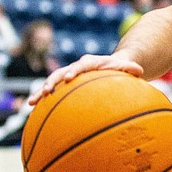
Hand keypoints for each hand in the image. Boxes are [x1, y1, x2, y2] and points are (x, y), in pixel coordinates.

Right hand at [29, 54, 143, 105]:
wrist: (110, 65)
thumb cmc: (119, 69)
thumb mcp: (126, 67)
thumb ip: (130, 68)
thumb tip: (140, 70)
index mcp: (91, 62)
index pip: (81, 65)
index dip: (74, 70)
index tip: (68, 78)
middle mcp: (77, 67)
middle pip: (61, 72)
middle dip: (53, 81)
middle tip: (47, 91)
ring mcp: (68, 75)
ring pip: (52, 82)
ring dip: (42, 91)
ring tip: (32, 102)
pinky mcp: (64, 84)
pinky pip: (52, 91)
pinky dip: (42, 98)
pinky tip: (32, 109)